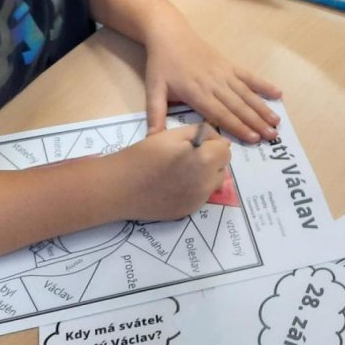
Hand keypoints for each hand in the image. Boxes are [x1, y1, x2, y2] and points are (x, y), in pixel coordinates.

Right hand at [113, 126, 230, 220]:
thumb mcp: (173, 134)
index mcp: (205, 160)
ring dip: (206, 173)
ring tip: (183, 169)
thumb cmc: (144, 155)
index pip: (225, 148)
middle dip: (212, 158)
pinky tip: (175, 183)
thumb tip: (219, 141)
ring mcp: (199, 200)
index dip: (212, 141)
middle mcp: (207, 183)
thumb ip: (201, 134)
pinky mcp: (189, 211)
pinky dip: (196, 188)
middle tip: (189, 154)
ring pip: (214, 182)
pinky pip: (202, 196)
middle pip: (222, 166)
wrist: (120, 186)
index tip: (196, 140)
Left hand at [144, 19, 281, 143]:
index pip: (220, 113)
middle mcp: (214, 83)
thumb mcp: (153, 89)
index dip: (238, 127)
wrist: (170, 33)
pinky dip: (263, 85)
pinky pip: (249, 76)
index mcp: (197, 92)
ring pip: (246, 94)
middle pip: (238, 106)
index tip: (253, 139)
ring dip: (262, 108)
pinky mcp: (229, 65)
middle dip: (256, 122)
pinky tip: (277, 93)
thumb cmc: (161, 64)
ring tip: (277, 121)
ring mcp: (224, 73)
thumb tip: (152, 140)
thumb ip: (155, 115)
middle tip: (271, 136)